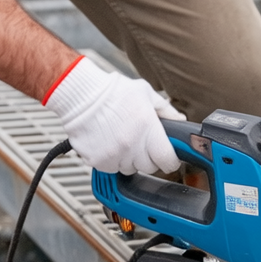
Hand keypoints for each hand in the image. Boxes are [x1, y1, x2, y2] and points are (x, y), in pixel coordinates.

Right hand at [44, 57, 182, 175]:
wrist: (80, 95)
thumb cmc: (112, 91)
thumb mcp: (146, 94)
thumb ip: (166, 110)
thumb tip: (180, 121)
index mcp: (148, 130)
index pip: (167, 160)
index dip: (169, 159)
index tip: (167, 157)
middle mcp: (132, 145)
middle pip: (149, 167)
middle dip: (148, 158)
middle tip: (141, 143)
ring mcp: (115, 155)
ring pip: (129, 169)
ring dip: (129, 160)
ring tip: (121, 140)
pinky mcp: (98, 161)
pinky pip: (110, 169)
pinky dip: (111, 160)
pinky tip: (108, 144)